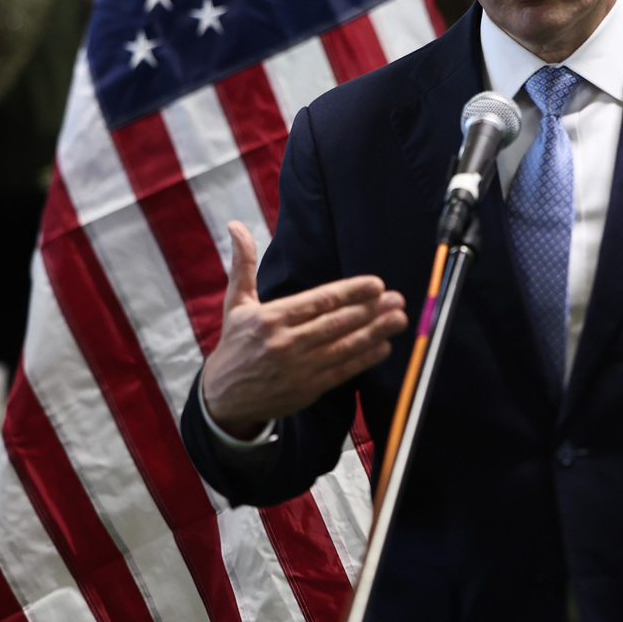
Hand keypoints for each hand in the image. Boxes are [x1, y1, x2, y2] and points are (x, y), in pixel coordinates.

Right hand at [199, 221, 406, 438]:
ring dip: (375, 332)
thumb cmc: (235, 343)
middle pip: (337, 322)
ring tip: (399, 319)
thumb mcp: (236, 303)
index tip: (376, 284)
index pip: (319, 301)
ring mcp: (299, 368)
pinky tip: (383, 346)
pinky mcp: (307, 389)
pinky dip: (364, 359)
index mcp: (272, 317)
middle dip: (372, 310)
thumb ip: (243, 265)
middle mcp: (287, 342)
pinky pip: (342, 371)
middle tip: (397, 299)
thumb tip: (237, 226)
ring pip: (344, 346)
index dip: (351, 292)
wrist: (223, 396)